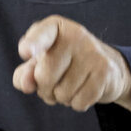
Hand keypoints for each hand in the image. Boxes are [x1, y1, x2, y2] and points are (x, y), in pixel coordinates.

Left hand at [12, 15, 130, 112]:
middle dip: (44, 89)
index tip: (26, 52)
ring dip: (62, 98)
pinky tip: (83, 90)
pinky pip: (79, 102)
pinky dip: (77, 104)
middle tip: (53, 83)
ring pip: (62, 93)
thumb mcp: (39, 65)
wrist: (106, 70)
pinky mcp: (105, 70)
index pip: (42, 34)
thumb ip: (25, 74)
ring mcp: (93, 52)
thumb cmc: (64, 65)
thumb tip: (26, 84)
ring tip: (71, 85)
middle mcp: (76, 35)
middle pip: (45, 76)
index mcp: (55, 27)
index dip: (32, 44)